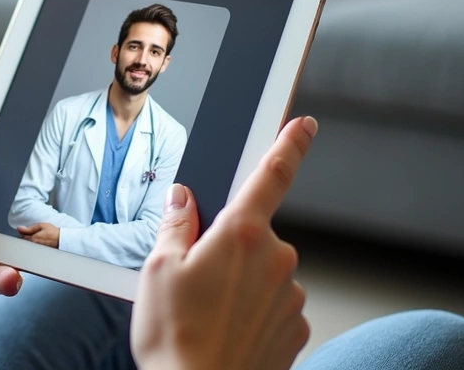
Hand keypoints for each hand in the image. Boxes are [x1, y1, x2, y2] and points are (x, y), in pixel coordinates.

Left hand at [17, 223, 59, 247]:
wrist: (61, 239)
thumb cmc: (52, 232)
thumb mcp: (41, 226)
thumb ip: (30, 228)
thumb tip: (19, 228)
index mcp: (32, 239)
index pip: (22, 236)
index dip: (23, 232)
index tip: (26, 229)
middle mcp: (33, 245)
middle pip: (25, 241)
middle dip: (26, 236)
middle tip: (32, 232)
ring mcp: (36, 249)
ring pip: (29, 244)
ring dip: (30, 240)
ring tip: (37, 236)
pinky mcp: (39, 250)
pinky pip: (33, 247)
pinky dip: (34, 243)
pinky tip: (39, 240)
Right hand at [131, 117, 316, 369]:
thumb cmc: (175, 338)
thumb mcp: (157, 271)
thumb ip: (176, 226)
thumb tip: (184, 199)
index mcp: (241, 235)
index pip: (272, 176)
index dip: (289, 145)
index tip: (305, 126)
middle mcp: (275, 260)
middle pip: (255, 235)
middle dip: (229, 248)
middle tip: (194, 280)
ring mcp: (289, 296)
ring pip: (262, 273)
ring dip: (239, 284)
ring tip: (205, 315)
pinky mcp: (295, 329)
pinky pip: (272, 306)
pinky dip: (251, 313)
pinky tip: (224, 331)